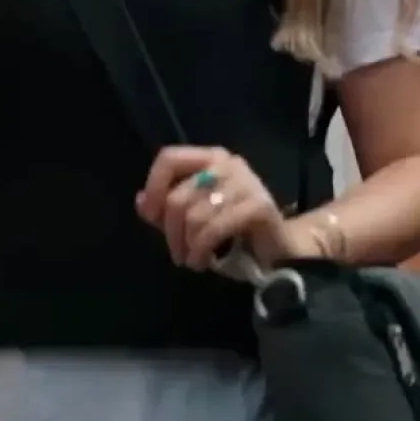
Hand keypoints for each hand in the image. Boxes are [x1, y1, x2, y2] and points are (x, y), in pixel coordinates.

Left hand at [136, 146, 310, 269]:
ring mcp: (247, 182)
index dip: (153, 188)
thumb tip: (141, 202)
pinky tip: (203, 262)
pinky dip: (202, 250)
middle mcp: (228, 163)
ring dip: (187, 246)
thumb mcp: (194, 218)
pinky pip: (214, 228)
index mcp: (211, 158)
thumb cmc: (233, 232)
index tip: (152, 217)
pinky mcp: (258, 205)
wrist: (278, 250)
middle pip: (178, 196)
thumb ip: (167, 208)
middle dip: (171, 232)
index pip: (169, 158)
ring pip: (194, 215)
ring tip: (192, 260)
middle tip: (177, 254)